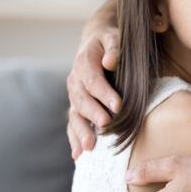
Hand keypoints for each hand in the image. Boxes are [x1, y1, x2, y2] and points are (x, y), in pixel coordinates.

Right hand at [66, 22, 121, 158]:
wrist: (96, 41)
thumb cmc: (110, 40)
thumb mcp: (114, 36)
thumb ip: (114, 47)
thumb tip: (110, 61)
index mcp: (84, 62)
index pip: (92, 79)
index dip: (104, 93)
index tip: (118, 106)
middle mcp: (75, 80)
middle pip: (81, 100)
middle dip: (93, 114)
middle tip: (106, 126)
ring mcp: (74, 95)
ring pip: (74, 114)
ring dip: (81, 131)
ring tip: (89, 147)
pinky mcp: (76, 106)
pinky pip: (73, 123)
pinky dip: (74, 139)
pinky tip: (78, 155)